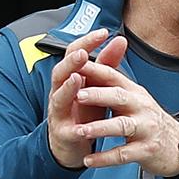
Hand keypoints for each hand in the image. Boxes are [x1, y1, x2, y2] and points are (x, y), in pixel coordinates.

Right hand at [47, 29, 126, 168]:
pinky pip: (68, 129)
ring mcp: (59, 113)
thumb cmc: (85, 112)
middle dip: (71, 62)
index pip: (74, 55)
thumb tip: (120, 39)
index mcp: (70, 79)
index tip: (103, 32)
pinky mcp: (64, 134)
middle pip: (61, 72)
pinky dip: (75, 126)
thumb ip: (108, 64)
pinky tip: (81, 125)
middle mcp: (60, 93)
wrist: (73, 145)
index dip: (87, 42)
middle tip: (83, 53)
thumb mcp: (97, 87)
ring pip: (59, 98)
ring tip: (77, 77)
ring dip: (67, 87)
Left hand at [73, 60, 178, 176]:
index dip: (94, 71)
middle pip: (119, 97)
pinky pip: (123, 154)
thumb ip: (113, 87)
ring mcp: (146, 129)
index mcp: (135, 92)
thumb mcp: (135, 100)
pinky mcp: (146, 150)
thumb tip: (85, 69)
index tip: (73, 66)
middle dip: (98, 95)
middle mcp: (142, 107)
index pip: (113, 77)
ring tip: (80, 131)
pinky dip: (105, 158)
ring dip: (100, 128)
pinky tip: (88, 160)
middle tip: (77, 95)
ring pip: (122, 126)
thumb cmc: (149, 121)